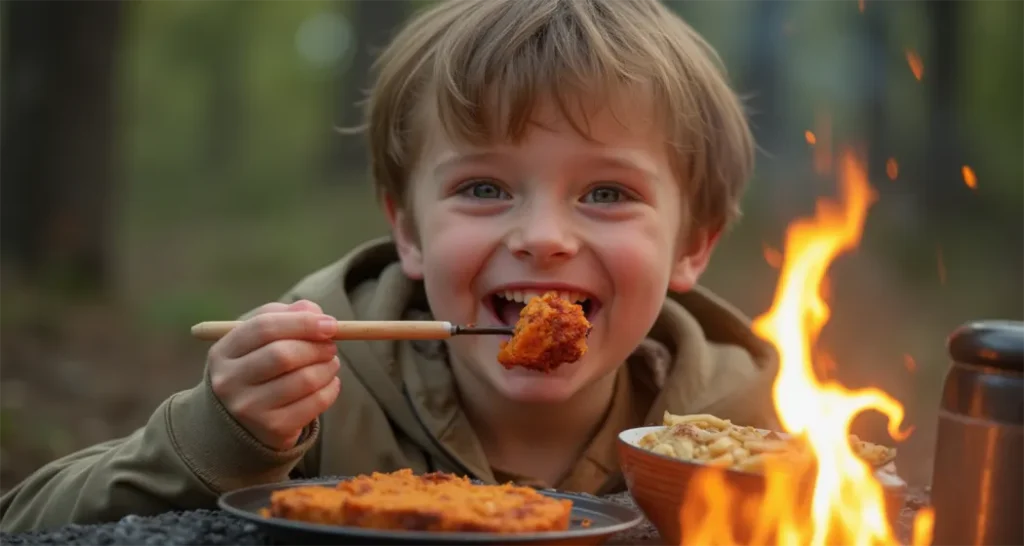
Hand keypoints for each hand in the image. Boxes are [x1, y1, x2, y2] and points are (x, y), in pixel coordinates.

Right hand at [208, 300, 340, 449]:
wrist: (238, 424)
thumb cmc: (255, 369)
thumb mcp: (259, 341)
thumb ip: (284, 317)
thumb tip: (315, 312)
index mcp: (223, 352)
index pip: (264, 327)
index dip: (302, 322)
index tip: (330, 324)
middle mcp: (229, 381)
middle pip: (283, 354)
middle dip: (317, 347)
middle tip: (332, 346)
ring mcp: (249, 408)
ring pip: (304, 380)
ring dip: (328, 368)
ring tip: (331, 363)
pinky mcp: (272, 428)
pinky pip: (315, 403)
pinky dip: (331, 389)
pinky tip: (329, 383)